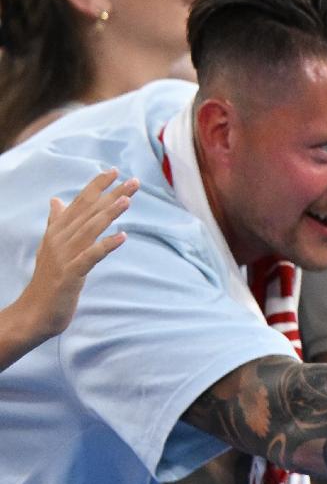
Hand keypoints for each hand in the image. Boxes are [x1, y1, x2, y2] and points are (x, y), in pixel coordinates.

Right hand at [10, 170, 134, 342]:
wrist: (35, 312)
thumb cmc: (49, 280)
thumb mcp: (52, 248)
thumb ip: (56, 223)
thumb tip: (56, 200)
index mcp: (57, 231)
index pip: (79, 203)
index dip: (96, 186)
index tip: (114, 171)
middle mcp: (60, 239)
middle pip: (88, 212)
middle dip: (111, 195)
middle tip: (133, 180)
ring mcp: (65, 256)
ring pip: (90, 230)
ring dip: (109, 214)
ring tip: (128, 200)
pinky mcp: (71, 274)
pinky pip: (91, 256)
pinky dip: (106, 245)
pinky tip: (123, 236)